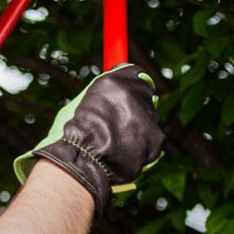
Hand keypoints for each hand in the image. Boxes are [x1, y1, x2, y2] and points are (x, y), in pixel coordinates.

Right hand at [12, 64, 164, 219]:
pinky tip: (125, 152)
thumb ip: (105, 93)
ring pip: (149, 119)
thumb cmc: (77, 135)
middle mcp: (135, 92)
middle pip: (145, 97)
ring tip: (117, 143)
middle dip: (135, 109)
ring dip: (138, 129)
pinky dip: (143, 147)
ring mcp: (148, 114)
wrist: (84, 159)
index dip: (132, 86)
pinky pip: (153, 140)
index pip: (135, 74)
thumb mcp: (84, 102)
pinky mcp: (156, 136)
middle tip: (120, 125)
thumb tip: (120, 91)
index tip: (129, 94)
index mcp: (114, 81)